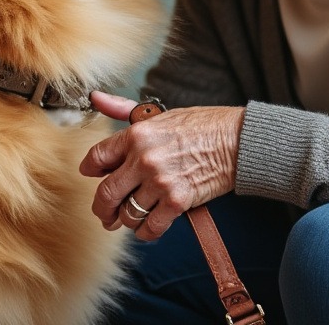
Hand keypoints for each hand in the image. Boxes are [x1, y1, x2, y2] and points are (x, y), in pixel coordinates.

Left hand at [79, 91, 243, 240]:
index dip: (91, 171)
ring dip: (127, 220)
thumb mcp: (158, 114)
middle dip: (102, 209)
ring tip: (132, 218)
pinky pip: (150, 227)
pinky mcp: (177, 201)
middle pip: (106, 194)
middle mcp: (143, 159)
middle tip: (105, 215)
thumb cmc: (200, 126)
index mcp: (136, 135)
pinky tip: (148, 227)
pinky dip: (146, 232)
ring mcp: (160, 182)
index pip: (96, 158)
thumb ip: (122, 108)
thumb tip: (94, 97)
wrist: (236, 141)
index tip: (94, 176)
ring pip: (127, 214)